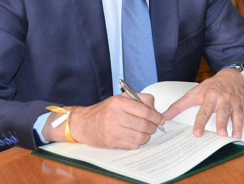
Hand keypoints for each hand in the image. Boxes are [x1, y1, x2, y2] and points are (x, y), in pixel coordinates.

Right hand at [48, 94, 163, 148]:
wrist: (83, 123)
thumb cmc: (104, 110)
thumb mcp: (120, 98)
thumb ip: (140, 99)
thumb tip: (155, 108)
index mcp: (119, 102)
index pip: (145, 111)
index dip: (157, 116)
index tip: (161, 119)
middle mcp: (115, 116)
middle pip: (144, 125)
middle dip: (153, 127)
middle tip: (154, 127)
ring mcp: (112, 130)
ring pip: (140, 137)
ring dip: (147, 136)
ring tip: (145, 133)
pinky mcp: (111, 142)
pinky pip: (132, 145)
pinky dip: (137, 143)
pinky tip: (135, 138)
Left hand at [162, 68, 243, 138]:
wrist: (231, 76)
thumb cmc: (212, 86)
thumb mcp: (195, 93)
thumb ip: (180, 105)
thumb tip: (165, 116)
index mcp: (210, 96)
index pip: (204, 111)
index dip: (201, 122)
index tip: (198, 133)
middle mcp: (224, 99)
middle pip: (223, 113)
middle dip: (223, 123)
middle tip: (221, 134)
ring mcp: (236, 102)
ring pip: (237, 115)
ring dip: (238, 125)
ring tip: (237, 136)